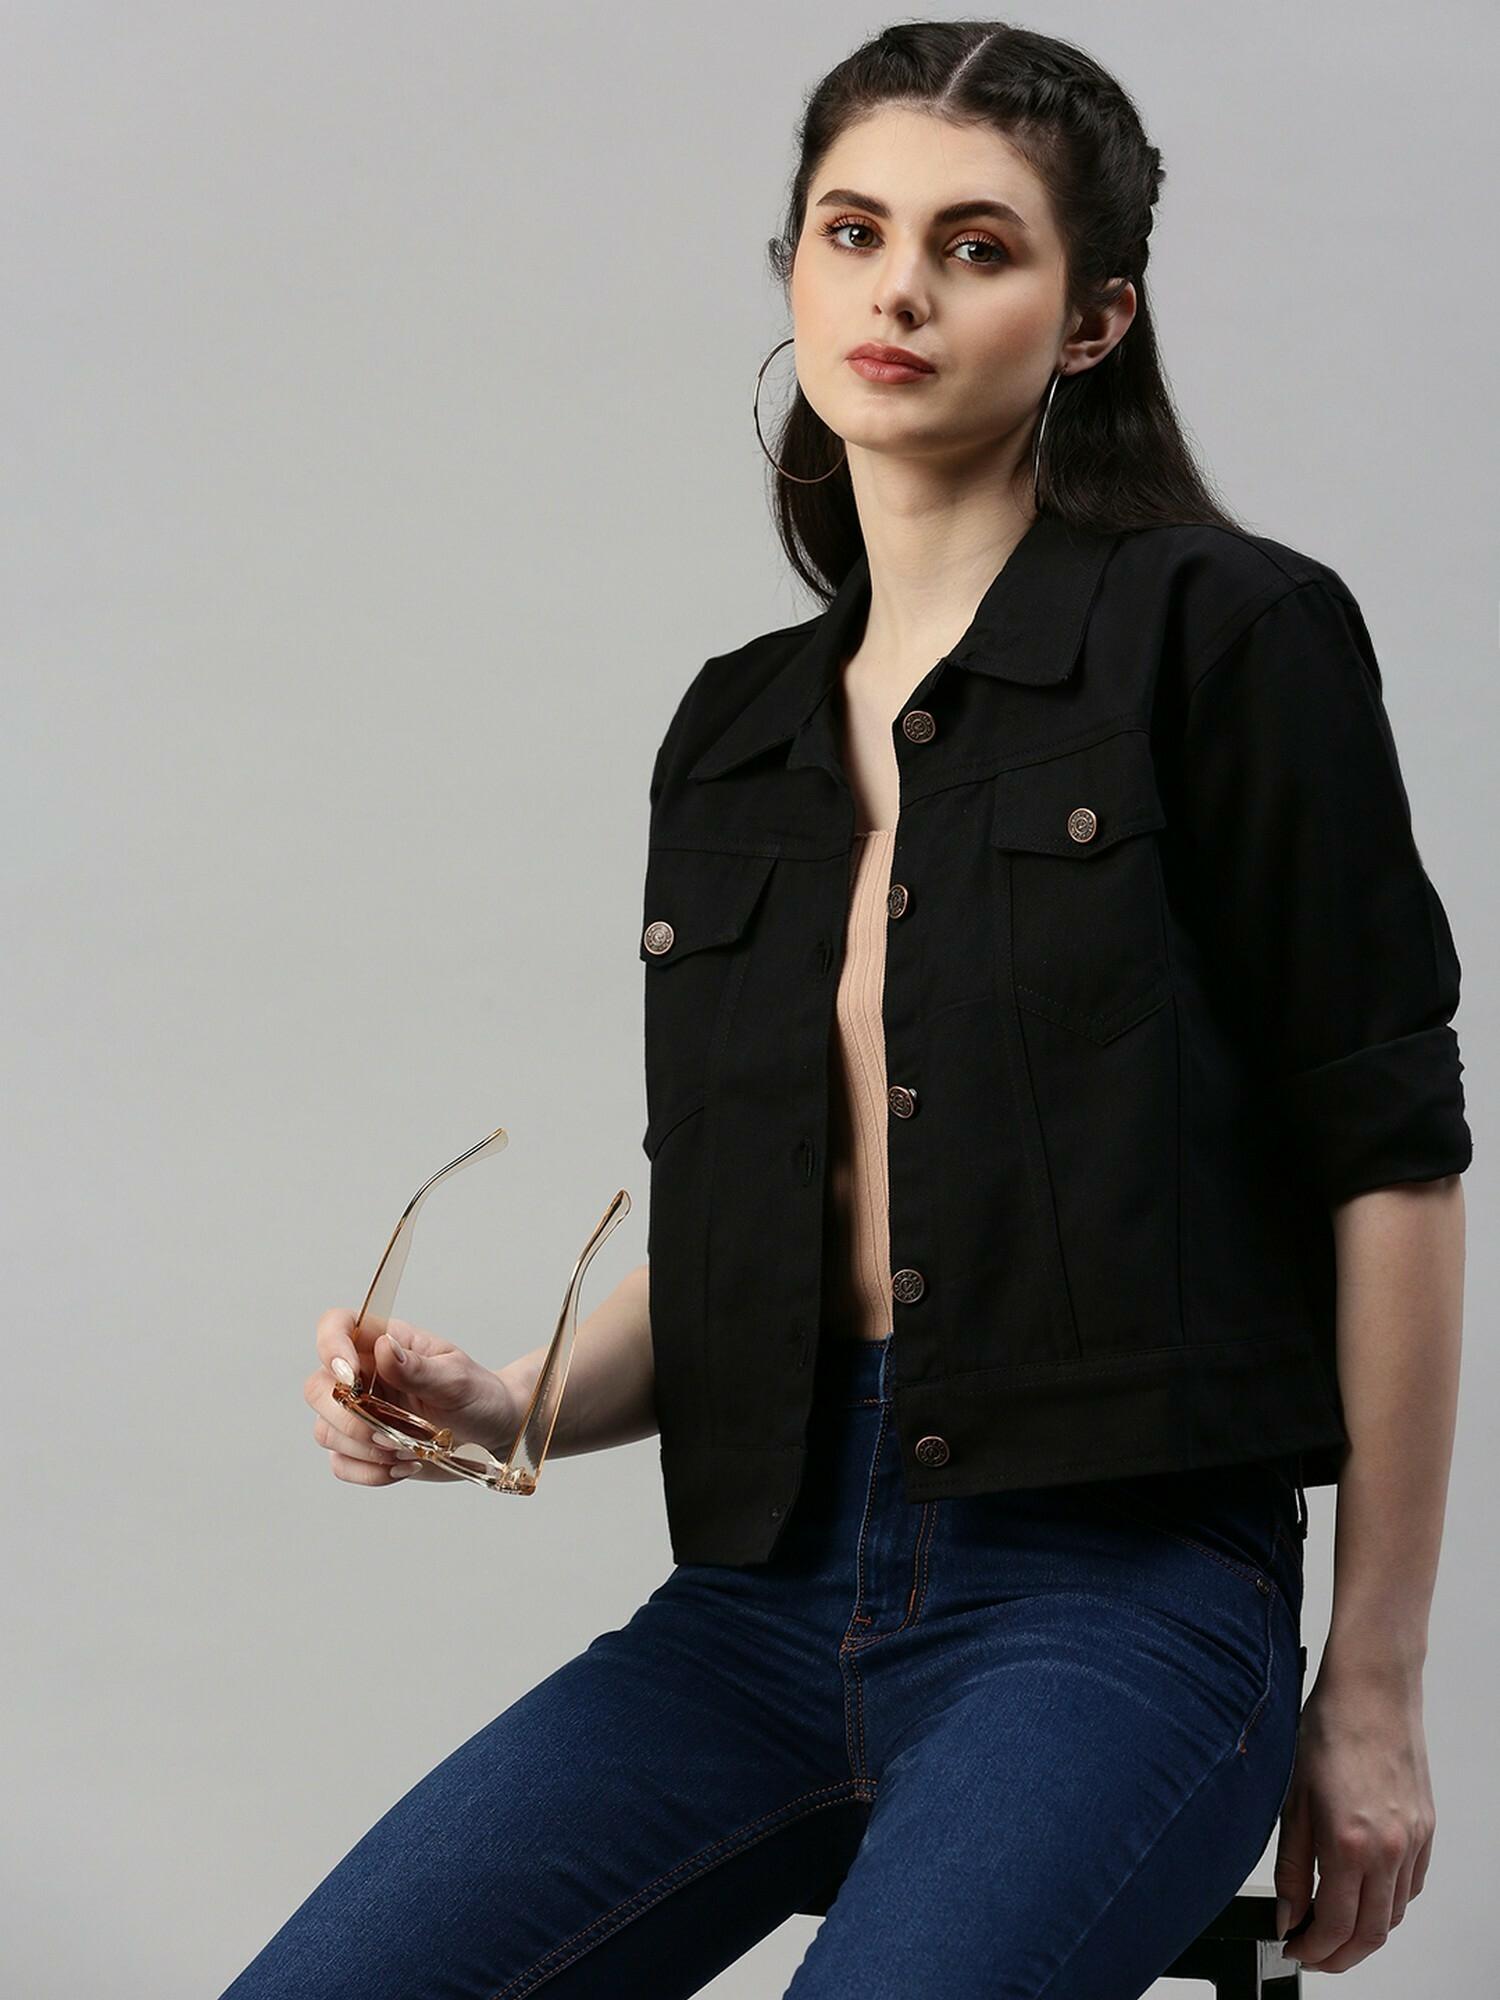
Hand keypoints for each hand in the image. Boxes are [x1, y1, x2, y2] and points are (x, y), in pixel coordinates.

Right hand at [305, 1308, 521, 1486]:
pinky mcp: (361, 1448)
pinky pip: (340, 1463)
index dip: (330, 1347)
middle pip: (317, 1388)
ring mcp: (358, 1413)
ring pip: (325, 1430)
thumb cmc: (479, 1396)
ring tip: (410, 1451)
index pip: (336, 1327)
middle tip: (391, 1433)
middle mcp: (363, 1375)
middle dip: (347, 1417)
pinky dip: (370, 1472)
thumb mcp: (457, 1379)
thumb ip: (418, 1368)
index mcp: (384, 1343)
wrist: (493, 1435)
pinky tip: (404, 1468)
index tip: (350, 1377)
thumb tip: (384, 1348)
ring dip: (364, 1448)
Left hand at [1273, 1668, 1435, 1972]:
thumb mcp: (1292, 1800)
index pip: (1335, 1927)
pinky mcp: (1427, 1830)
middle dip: (1340, 1956)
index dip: (1313, 1950)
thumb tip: (1289, 1914)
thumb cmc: (1328, 1729)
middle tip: (1313, 1953)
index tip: (1295, 1948)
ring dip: (1365, 1932)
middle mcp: (1389, 1849)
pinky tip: (1363, 1893)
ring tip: (1333, 1926)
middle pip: (1371, 1934)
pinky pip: (1411, 1886)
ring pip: (1394, 1915)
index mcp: (1349, 1843)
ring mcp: (1413, 1842)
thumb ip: (1291, 1866)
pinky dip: (1388, 1902)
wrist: (1371, 1690)